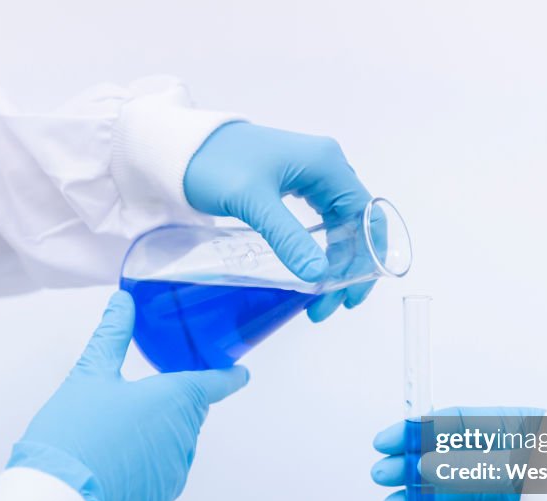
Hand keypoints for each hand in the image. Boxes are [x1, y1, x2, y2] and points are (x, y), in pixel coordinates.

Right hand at [8, 291, 248, 500]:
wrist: (57, 493)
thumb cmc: (74, 430)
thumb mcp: (90, 373)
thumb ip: (113, 334)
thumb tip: (123, 302)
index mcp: (175, 398)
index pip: (215, 383)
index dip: (228, 376)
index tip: (240, 374)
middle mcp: (185, 434)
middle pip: (189, 411)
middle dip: (169, 404)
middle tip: (133, 402)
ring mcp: (176, 468)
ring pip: (177, 441)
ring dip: (157, 434)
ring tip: (114, 435)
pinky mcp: (163, 496)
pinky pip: (165, 471)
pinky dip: (148, 464)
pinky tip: (116, 461)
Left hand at [184, 122, 374, 320]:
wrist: (180, 148)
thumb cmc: (215, 162)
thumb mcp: (253, 202)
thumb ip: (288, 238)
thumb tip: (319, 276)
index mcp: (326, 164)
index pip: (366, 215)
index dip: (366, 257)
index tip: (350, 293)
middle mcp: (325, 166)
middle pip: (356, 223)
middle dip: (349, 267)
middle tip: (328, 304)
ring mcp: (310, 175)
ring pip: (339, 225)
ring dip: (336, 262)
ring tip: (320, 297)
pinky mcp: (292, 185)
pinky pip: (321, 221)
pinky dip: (320, 249)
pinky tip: (310, 270)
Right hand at [370, 407, 544, 500]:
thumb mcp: (524, 463)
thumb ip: (472, 464)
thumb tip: (424, 462)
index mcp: (521, 424)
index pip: (459, 423)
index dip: (419, 431)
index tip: (387, 441)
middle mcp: (517, 453)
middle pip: (455, 456)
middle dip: (414, 465)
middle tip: (382, 476)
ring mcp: (520, 486)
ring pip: (462, 488)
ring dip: (426, 496)